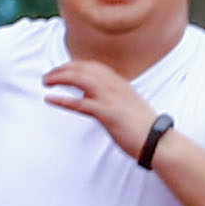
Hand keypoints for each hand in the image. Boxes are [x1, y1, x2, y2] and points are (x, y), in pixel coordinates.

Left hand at [41, 57, 155, 157]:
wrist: (158, 140)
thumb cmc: (143, 127)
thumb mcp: (127, 105)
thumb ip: (113, 98)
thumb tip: (97, 100)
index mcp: (119, 82)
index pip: (91, 65)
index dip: (72, 65)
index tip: (60, 70)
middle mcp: (114, 85)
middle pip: (82, 68)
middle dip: (62, 69)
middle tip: (47, 76)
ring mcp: (110, 98)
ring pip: (79, 79)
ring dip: (59, 78)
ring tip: (46, 82)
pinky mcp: (106, 113)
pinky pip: (80, 103)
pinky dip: (63, 100)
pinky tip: (50, 99)